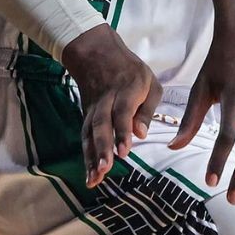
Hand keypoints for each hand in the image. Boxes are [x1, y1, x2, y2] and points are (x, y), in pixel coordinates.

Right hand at [60, 25, 161, 187]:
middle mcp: (106, 101)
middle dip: (102, 148)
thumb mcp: (149, 82)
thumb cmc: (130, 71)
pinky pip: (85, 137)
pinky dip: (86, 157)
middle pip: (101, 125)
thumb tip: (141, 134)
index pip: (122, 112)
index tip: (124, 151)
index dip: (122, 132)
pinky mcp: (86, 116)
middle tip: (104, 169)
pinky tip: (90, 176)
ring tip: (93, 179)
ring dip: (90, 157)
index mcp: (126, 90)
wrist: (95, 54)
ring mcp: (93, 109)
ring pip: (89, 133)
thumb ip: (147, 109)